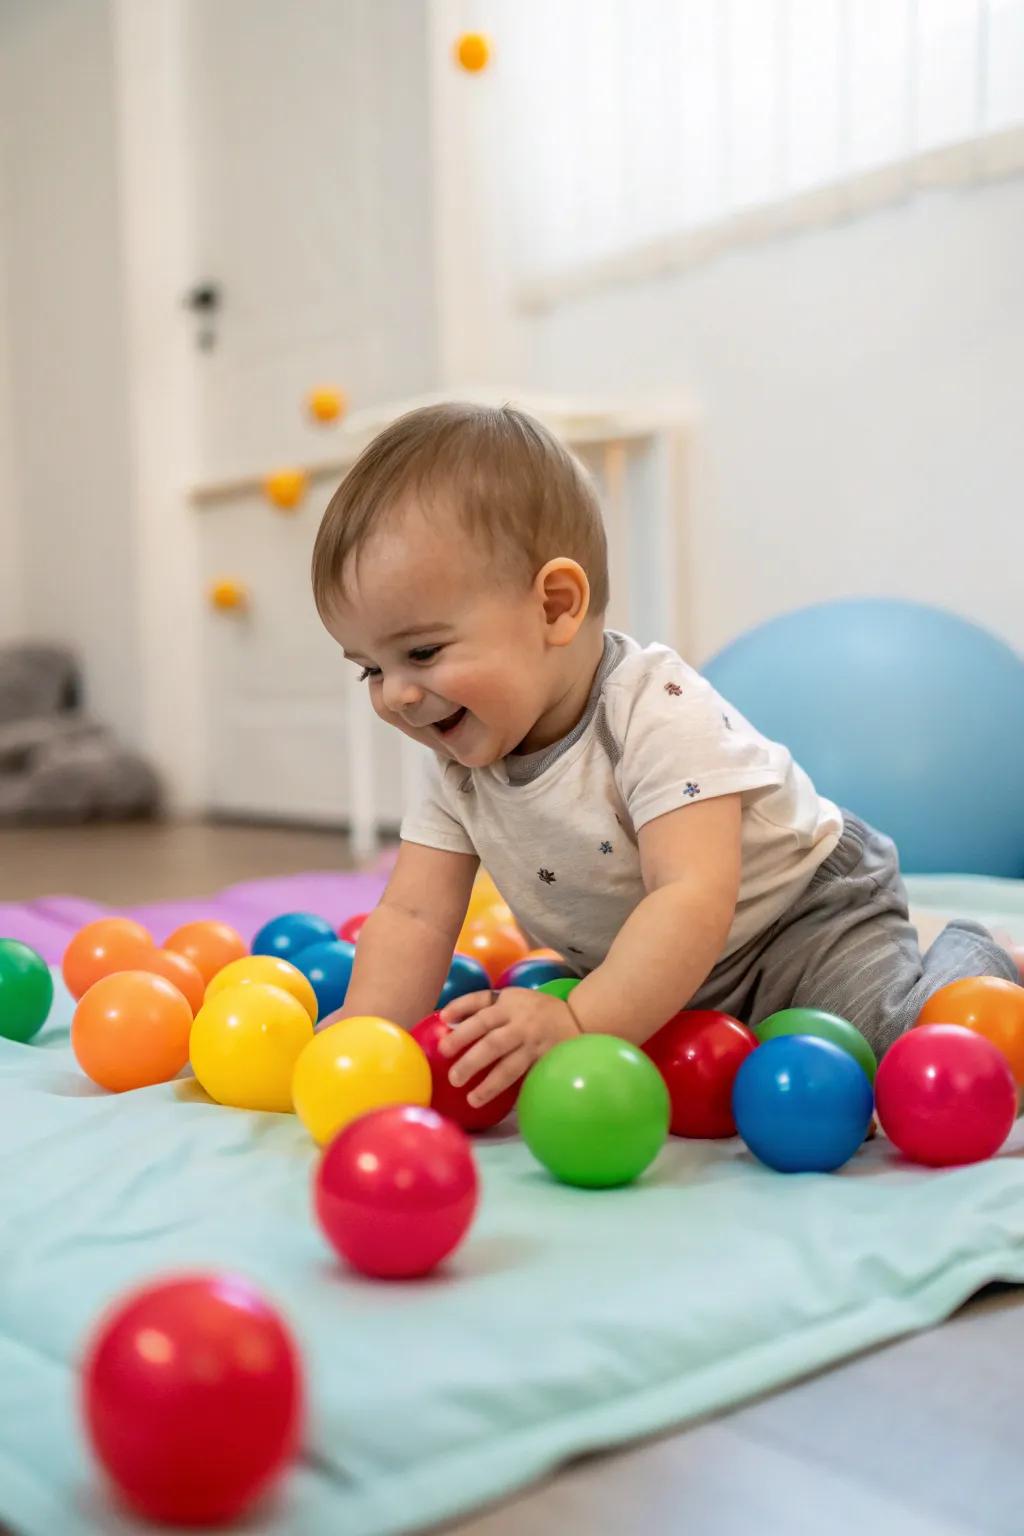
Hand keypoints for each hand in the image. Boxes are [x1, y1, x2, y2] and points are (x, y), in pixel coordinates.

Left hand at [439, 987, 580, 1107]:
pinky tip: (497, 1101)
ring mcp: (533, 1042)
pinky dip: (510, 1089)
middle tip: (452, 1074)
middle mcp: (520, 1020)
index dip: (461, 1008)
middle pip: (490, 1039)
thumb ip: (485, 1006)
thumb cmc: (536, 1010)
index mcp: (509, 1002)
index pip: (481, 1001)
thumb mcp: (513, 998)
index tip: (443, 1019)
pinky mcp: (544, 1060)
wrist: (579, 1017)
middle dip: (468, 1056)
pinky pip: (524, 1077)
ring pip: (508, 1065)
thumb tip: (447, 1020)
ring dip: (488, 1083)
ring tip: (471, 1098)